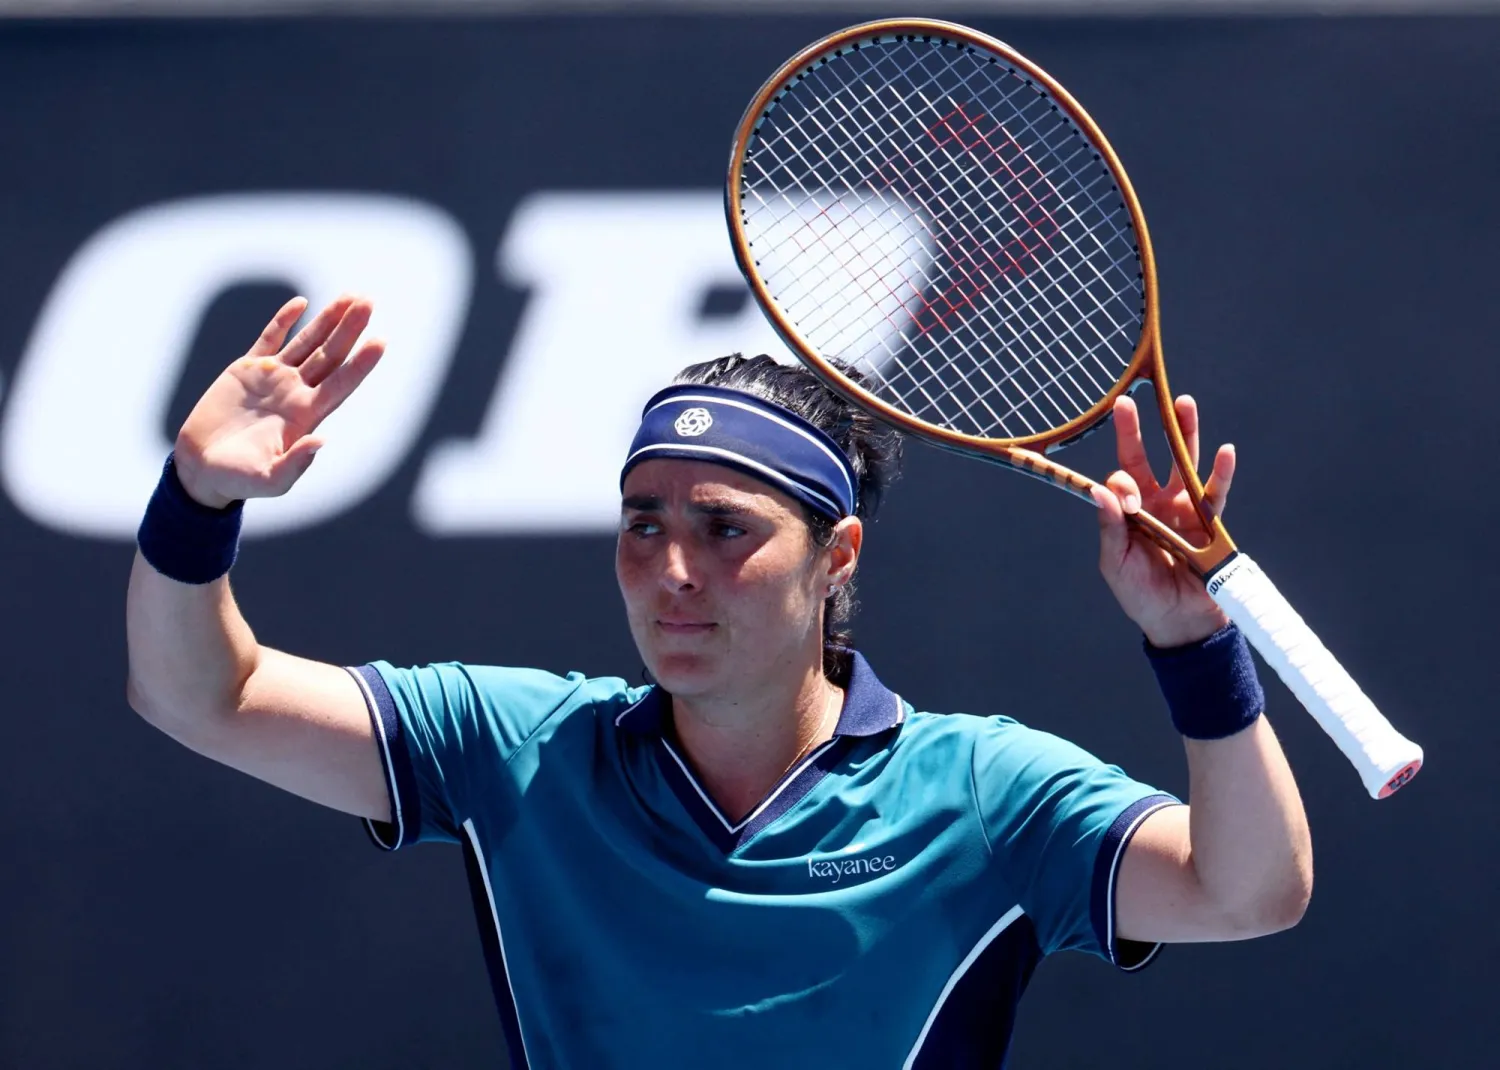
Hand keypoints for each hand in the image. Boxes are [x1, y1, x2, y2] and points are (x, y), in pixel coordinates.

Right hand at [173, 296, 384, 508]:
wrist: (202, 467)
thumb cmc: (238, 479)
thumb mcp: (269, 480)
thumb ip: (295, 464)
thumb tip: (320, 440)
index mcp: (306, 416)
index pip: (341, 384)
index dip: (361, 363)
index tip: (381, 341)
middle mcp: (296, 392)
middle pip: (331, 355)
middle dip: (350, 329)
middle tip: (369, 301)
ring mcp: (274, 378)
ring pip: (308, 342)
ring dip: (328, 320)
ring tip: (351, 297)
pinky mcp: (247, 369)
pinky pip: (270, 338)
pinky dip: (284, 320)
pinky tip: (301, 303)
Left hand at [1089, 394, 1233, 647]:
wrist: (1178, 622)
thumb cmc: (1141, 595)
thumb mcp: (1117, 564)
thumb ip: (1111, 528)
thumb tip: (1099, 490)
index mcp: (1127, 511)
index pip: (1120, 480)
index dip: (1122, 483)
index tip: (1130, 500)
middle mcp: (1154, 502)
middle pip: (1146, 457)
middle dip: (1139, 430)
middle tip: (1129, 400)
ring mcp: (1183, 508)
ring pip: (1183, 463)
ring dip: (1185, 433)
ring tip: (1184, 403)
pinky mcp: (1210, 521)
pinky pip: (1215, 492)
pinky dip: (1221, 472)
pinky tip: (1225, 450)